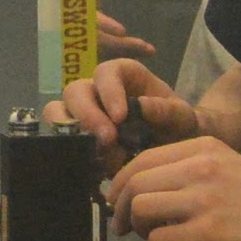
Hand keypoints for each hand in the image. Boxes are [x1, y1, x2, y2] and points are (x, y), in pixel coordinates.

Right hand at [42, 57, 197, 155]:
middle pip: (74, 91)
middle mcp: (97, 92)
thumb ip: (168, 111)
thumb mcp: (184, 118)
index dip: (108, 91)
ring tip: (98, 155)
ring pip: (56, 113)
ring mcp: (83, 116)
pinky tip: (94, 168)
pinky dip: (71, 154)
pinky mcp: (77, 140)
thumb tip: (142, 106)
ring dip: (70, 132)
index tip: (121, 117)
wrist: (176, 152)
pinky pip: (59, 142)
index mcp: (122, 76)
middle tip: (108, 140)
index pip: (105, 72)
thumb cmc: (180, 127)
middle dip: (86, 114)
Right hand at [77, 0, 155, 57]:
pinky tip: (141, 49)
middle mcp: (73, 20)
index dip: (104, 24)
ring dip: (123, 48)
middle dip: (119, 43)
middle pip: (95, 38)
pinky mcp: (87, 34)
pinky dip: (121, 47)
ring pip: (101, 45)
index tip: (122, 31)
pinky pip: (104, 45)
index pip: (87, 17)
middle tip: (145, 47)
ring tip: (149, 50)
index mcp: (71, 3)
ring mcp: (80, 30)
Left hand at [107, 137, 240, 240]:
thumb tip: (140, 186)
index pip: (141, 159)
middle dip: (120, 207)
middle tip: (122, 225)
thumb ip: (186, 167)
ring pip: (141, 209)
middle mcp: (200, 168)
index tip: (116, 199)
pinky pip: (159, 240)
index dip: (120, 182)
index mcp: (202, 147)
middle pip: (135, 183)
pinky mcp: (209, 234)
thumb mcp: (225, 164)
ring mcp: (204, 201)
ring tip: (148, 236)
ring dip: (136, 227)